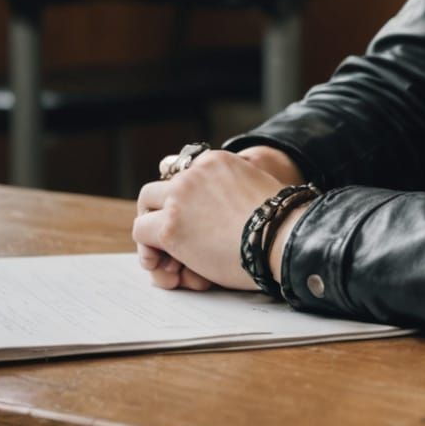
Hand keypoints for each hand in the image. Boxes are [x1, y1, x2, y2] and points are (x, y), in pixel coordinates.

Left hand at [132, 149, 287, 291]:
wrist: (282, 235)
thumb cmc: (279, 222)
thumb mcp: (256, 189)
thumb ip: (231, 190)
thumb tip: (219, 213)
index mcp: (217, 161)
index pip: (182, 172)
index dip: (181, 198)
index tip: (188, 216)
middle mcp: (195, 173)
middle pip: (159, 187)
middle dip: (160, 212)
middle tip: (169, 237)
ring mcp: (180, 197)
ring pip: (146, 206)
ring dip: (152, 230)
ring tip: (165, 255)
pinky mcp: (169, 225)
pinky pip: (142, 232)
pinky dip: (149, 249)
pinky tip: (166, 264)